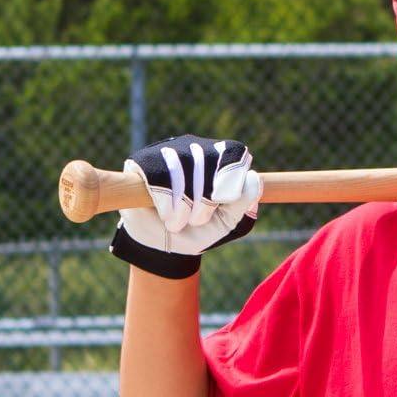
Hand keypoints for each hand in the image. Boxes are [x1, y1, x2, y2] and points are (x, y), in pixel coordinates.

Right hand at [109, 134, 262, 278]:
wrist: (164, 247)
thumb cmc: (198, 231)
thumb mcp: (228, 222)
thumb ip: (244, 202)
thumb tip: (254, 178)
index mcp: (221, 159)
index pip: (233, 151)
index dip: (231, 174)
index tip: (224, 201)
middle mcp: (196, 148)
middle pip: (207, 159)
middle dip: (205, 199)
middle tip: (197, 221)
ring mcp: (168, 152)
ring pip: (181, 165)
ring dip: (183, 204)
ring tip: (179, 222)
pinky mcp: (142, 162)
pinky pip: (157, 173)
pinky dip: (165, 201)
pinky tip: (166, 216)